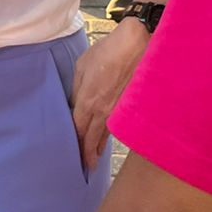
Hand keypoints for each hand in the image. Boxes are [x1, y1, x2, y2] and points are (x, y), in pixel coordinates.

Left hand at [72, 16, 148, 171]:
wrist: (138, 44)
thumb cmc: (108, 50)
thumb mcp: (82, 65)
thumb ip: (77, 88)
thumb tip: (76, 103)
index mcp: (88, 101)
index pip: (78, 130)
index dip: (75, 143)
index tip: (73, 154)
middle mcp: (103, 111)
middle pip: (92, 138)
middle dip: (89, 153)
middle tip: (87, 167)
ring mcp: (119, 110)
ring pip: (107, 134)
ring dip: (100, 146)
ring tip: (96, 157)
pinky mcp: (132, 107)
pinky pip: (120, 125)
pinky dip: (113, 134)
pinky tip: (111, 138)